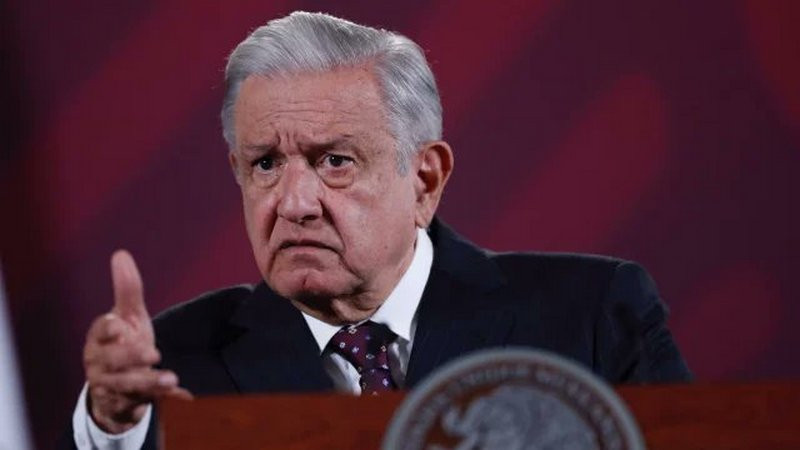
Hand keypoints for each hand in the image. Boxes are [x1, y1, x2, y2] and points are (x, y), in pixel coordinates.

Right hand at [83, 250, 191, 433]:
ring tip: (172, 379)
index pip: (100, 331)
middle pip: (111, 362)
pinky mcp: (130, 405)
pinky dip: (167, 402)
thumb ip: (127, 290)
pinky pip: (147, 405)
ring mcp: (115, 387)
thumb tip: (121, 254)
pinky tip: (184, 397)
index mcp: (99, 339)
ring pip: (128, 387)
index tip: (121, 326)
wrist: (115, 390)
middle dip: (130, 358)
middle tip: (152, 354)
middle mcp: (102, 364)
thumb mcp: (126, 318)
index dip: (108, 329)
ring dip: (149, 383)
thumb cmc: (120, 345)